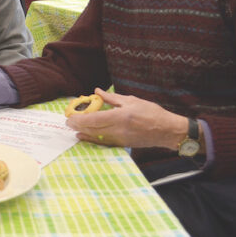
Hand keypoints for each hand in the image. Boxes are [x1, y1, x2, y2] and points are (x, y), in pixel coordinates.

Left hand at [65, 87, 187, 149]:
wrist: (167, 130)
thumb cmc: (151, 113)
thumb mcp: (131, 101)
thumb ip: (112, 98)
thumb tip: (97, 91)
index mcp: (121, 116)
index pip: (95, 120)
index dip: (80, 120)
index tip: (70, 118)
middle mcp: (119, 130)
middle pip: (93, 130)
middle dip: (79, 127)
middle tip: (68, 123)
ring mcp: (121, 139)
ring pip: (97, 138)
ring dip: (84, 134)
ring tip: (74, 130)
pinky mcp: (123, 145)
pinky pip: (104, 143)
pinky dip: (93, 140)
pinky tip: (85, 137)